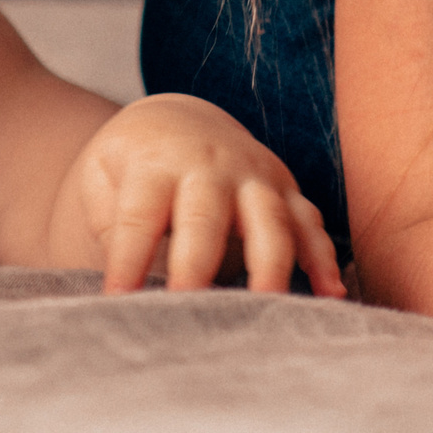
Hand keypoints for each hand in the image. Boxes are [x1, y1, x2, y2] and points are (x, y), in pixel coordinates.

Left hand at [69, 93, 346, 297]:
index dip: (129, 259)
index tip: (118, 300)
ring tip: (269, 311)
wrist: (177, 122)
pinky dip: (323, 258)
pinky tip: (331, 295)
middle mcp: (210, 166)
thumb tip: (126, 286)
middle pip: (208, 215)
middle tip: (188, 310)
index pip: (139, 215)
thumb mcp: (101, 177)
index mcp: (156, 164)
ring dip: (271, 265)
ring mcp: (254, 176)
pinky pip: (310, 223)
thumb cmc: (131, 165)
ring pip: (270, 218)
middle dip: (199, 264)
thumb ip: (108, 223)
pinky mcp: (285, 189)